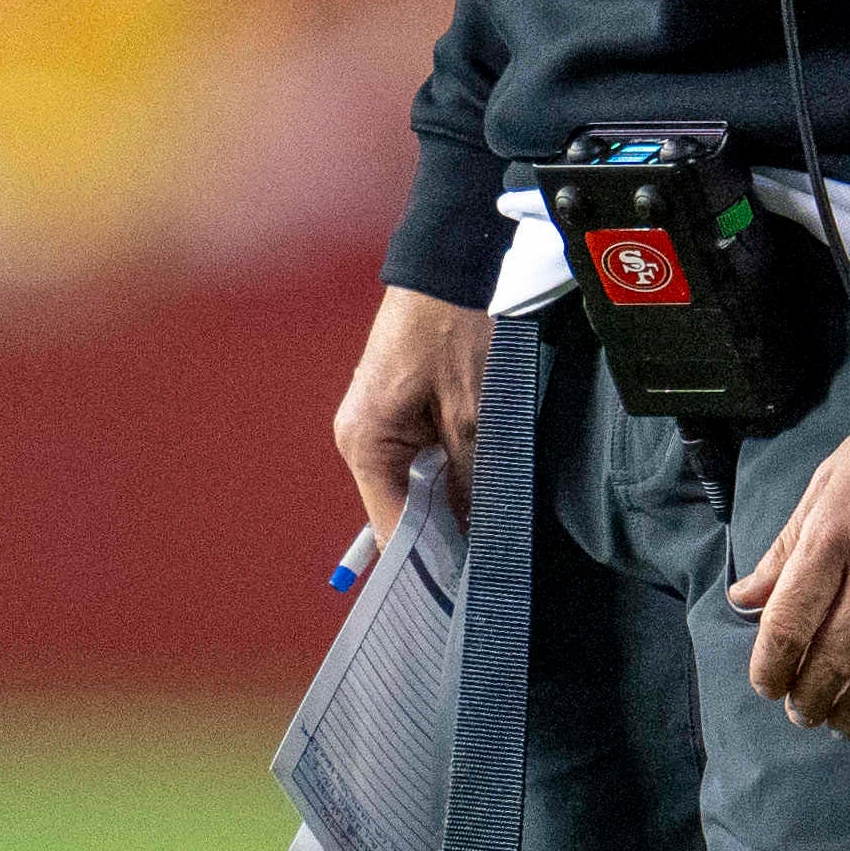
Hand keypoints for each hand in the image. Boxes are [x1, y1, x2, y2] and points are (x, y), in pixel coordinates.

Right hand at [332, 285, 492, 559]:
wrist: (451, 263)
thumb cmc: (453, 328)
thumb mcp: (472, 412)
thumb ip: (471, 478)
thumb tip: (478, 530)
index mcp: (364, 442)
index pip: (390, 526)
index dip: (429, 559)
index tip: (465, 587)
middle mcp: (361, 437)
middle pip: (400, 509)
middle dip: (443, 532)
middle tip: (487, 561)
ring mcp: (378, 424)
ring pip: (415, 486)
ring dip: (450, 502)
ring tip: (488, 528)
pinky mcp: (399, 410)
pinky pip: (421, 460)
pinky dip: (448, 475)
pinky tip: (479, 487)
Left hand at [725, 401, 849, 737]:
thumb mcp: (826, 483)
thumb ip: (786, 547)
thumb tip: (744, 599)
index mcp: (832, 534)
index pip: (788, 622)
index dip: (771, 667)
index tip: (767, 687)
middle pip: (834, 656)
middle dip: (810, 698)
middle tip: (802, 715)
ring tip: (841, 724)